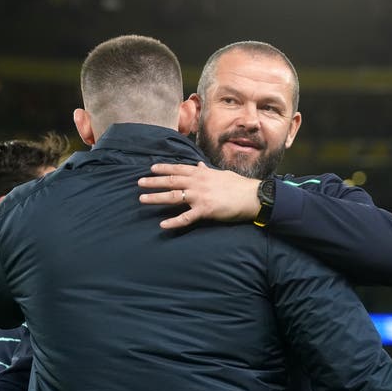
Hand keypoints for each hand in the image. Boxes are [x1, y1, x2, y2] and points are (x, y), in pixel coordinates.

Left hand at [138, 161, 260, 228]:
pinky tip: (162, 225)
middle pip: (171, 181)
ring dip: (156, 198)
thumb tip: (200, 165)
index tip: (151, 168)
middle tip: (139, 183)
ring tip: (142, 199)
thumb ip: (207, 170)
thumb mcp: (221, 173)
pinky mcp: (205, 210)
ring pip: (173, 196)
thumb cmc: (238, 185)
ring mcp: (200, 196)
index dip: (164, 168)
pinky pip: (186, 218)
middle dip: (153, 182)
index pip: (178, 168)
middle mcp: (198, 182)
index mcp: (202, 173)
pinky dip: (173, 222)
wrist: (252, 196)